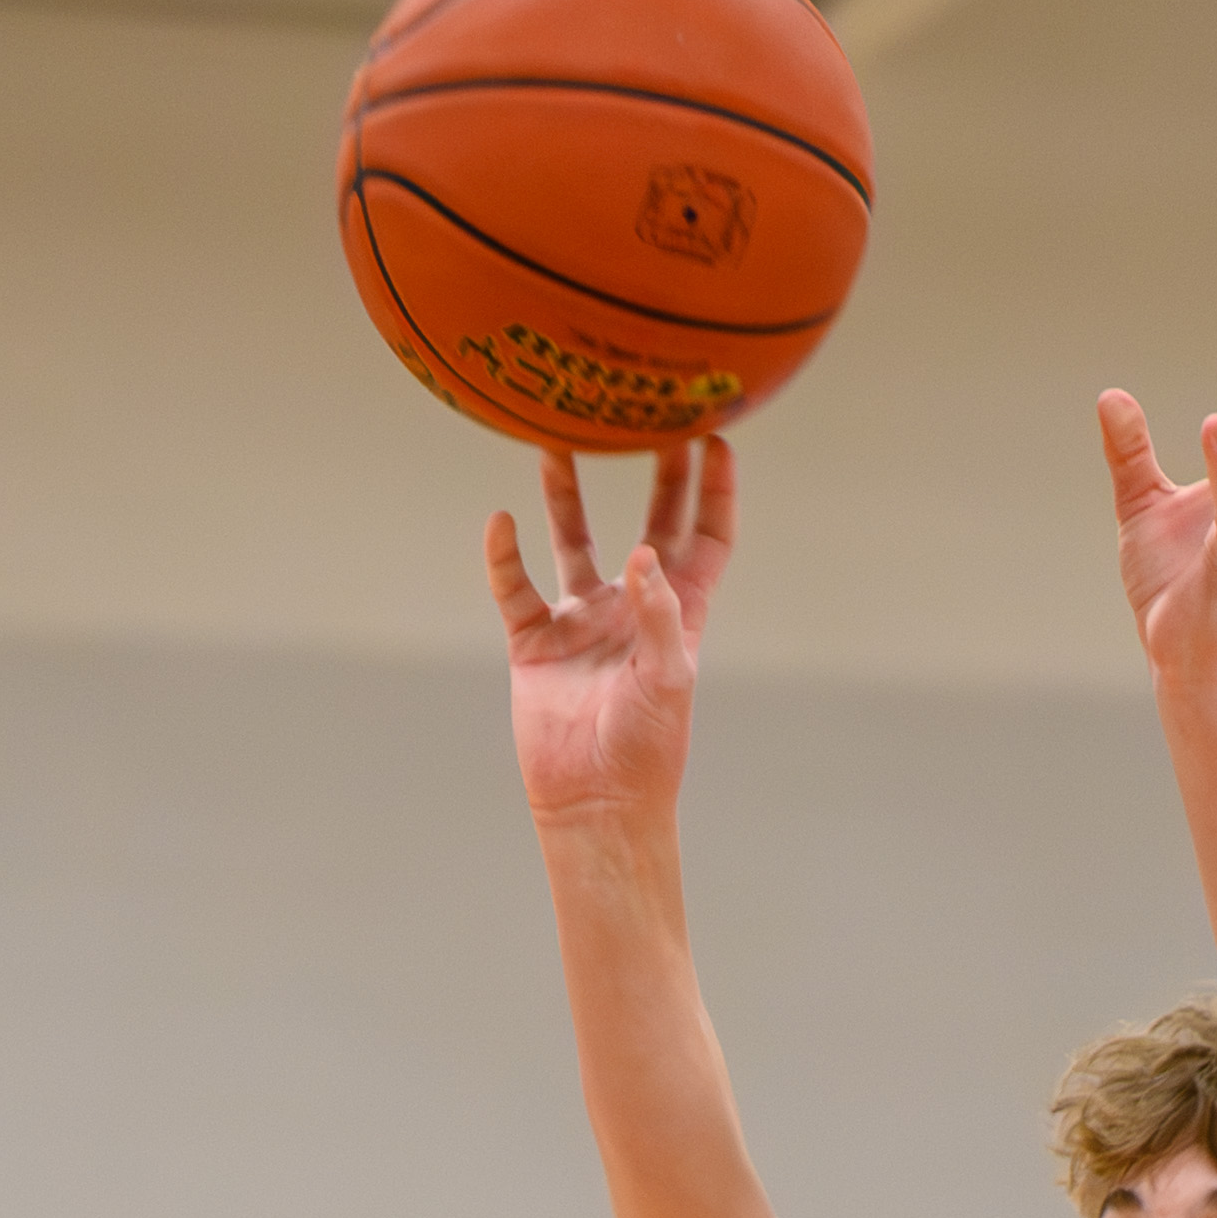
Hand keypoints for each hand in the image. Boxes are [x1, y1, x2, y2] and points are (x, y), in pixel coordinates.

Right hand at [486, 436, 738, 839]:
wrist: (595, 805)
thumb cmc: (646, 750)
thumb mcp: (667, 681)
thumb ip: (660, 615)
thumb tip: (643, 553)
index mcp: (679, 614)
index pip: (705, 538)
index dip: (714, 489)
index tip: (715, 436)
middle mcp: (632, 607)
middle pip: (647, 522)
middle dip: (652, 471)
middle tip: (644, 412)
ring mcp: (583, 621)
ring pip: (575, 540)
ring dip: (568, 495)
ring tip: (557, 442)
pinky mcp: (535, 642)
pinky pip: (515, 587)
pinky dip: (504, 556)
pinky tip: (501, 523)